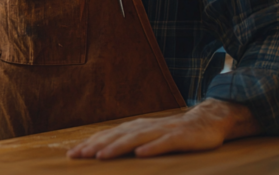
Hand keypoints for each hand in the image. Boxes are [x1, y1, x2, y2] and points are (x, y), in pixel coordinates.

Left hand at [66, 99, 260, 159]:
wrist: (206, 122)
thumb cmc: (173, 132)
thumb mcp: (148, 136)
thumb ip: (128, 142)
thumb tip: (102, 152)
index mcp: (136, 127)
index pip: (108, 135)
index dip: (89, 144)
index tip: (71, 154)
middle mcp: (145, 127)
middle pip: (116, 136)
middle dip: (95, 146)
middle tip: (77, 156)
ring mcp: (162, 131)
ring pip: (135, 139)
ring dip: (117, 147)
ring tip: (101, 156)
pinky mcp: (179, 138)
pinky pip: (164, 144)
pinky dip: (151, 148)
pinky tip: (140, 154)